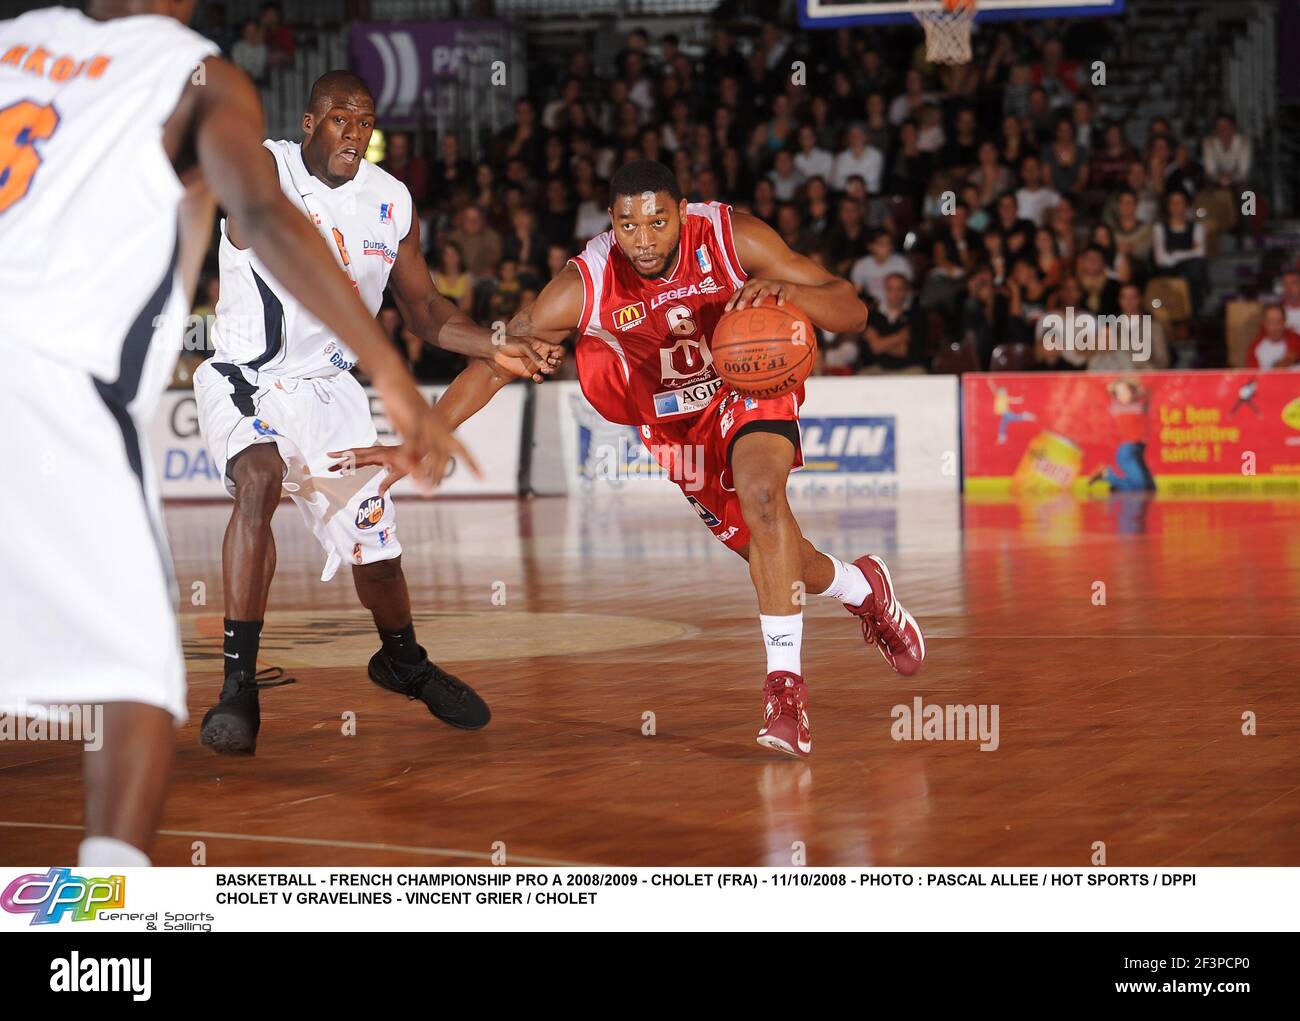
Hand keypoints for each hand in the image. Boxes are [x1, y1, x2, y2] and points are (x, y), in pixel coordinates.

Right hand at [327, 443, 411, 495]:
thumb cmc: (410, 461)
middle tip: (328, 460)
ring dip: (344, 456)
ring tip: (333, 461)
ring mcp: (376, 450)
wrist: (417, 450)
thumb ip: (387, 483)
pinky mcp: (377, 452)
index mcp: (379, 455)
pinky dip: (353, 457)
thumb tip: (379, 496)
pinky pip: (362, 454)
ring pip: (356, 452)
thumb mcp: (399, 474)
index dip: (347, 462)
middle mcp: (375, 451)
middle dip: (340, 456)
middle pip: (354, 452)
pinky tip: (347, 462)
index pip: (359, 459)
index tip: (337, 465)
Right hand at [367, 368, 479, 490]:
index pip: (462, 448)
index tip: (482, 478)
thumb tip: (417, 454)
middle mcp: (437, 426)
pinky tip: (410, 470)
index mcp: (442, 427)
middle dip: (444, 473)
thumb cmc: (405, 400)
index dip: (471, 462)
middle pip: (447, 454)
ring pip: (432, 452)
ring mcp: (425, 423)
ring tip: (429, 490)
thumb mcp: (413, 424)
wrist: (395, 377)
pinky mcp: (411, 420)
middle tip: (441, 490)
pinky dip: (410, 458)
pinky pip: (412, 443)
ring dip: (430, 472)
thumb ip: (417, 440)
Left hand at [493, 337, 563, 381]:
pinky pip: (540, 378)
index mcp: (542, 345)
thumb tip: (545, 365)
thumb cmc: (510, 344)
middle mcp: (541, 355)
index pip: (558, 349)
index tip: (553, 356)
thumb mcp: (523, 347)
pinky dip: (540, 379)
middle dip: (556, 363)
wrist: (497, 352)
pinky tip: (535, 376)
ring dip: (550, 371)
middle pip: (557, 361)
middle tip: (549, 363)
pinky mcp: (530, 373)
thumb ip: (535, 355)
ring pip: (551, 370)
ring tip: (544, 370)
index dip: (559, 353)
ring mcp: (536, 364)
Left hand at [725, 278, 797, 310]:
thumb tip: (732, 324)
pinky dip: (781, 298)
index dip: (732, 300)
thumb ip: (746, 309)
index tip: (726, 310)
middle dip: (743, 298)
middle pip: (749, 290)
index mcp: (750, 286)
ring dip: (759, 297)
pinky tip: (780, 305)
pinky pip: (782, 293)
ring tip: (755, 305)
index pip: (739, 292)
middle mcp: (759, 284)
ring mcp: (771, 286)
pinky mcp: (783, 289)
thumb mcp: (754, 300)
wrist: (785, 288)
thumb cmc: (766, 297)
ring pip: (764, 291)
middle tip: (739, 308)